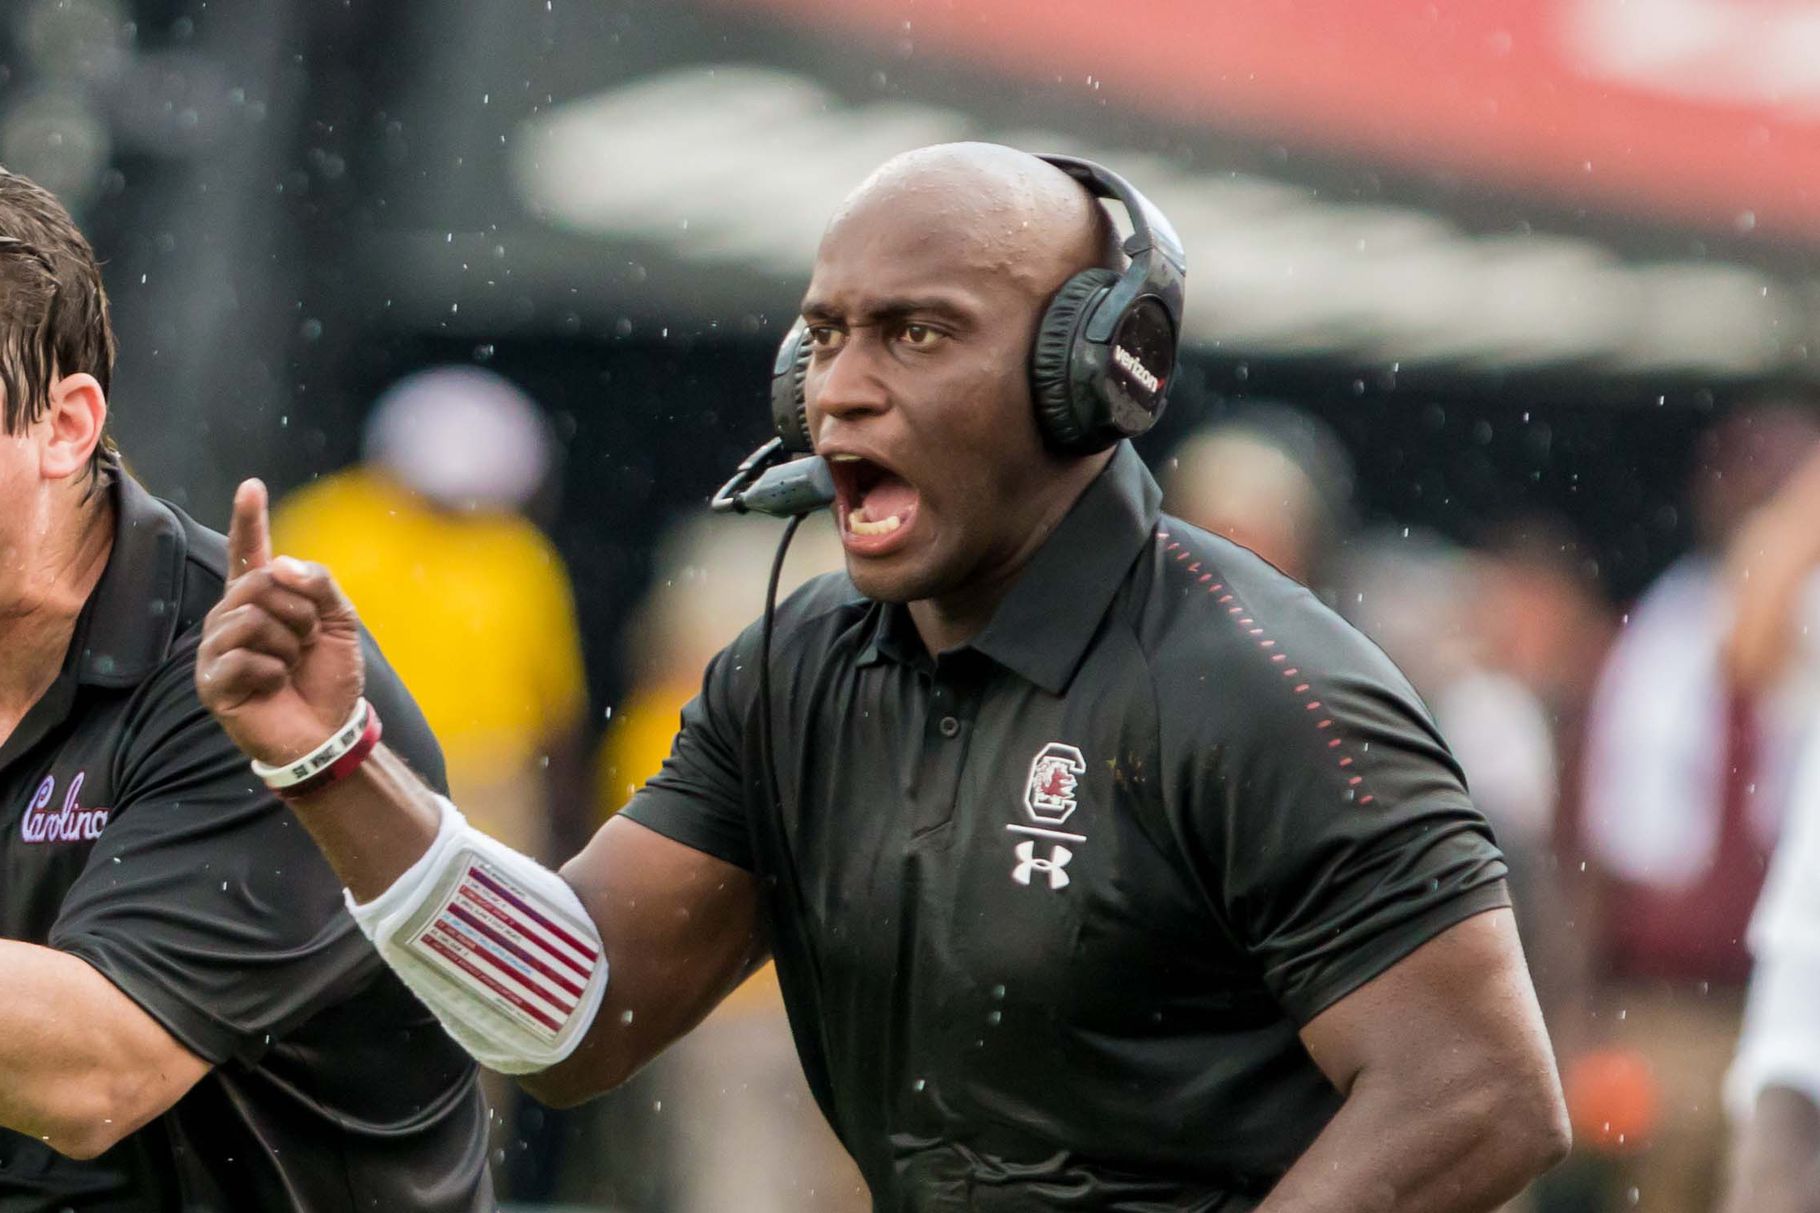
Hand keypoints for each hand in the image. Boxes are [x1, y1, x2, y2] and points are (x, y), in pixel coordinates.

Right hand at [195, 479, 364, 765]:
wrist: (328, 729)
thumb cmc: (328, 676)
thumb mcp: (339, 622)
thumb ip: (318, 584)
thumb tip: (279, 563)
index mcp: (262, 599)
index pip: (250, 552)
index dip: (249, 520)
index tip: (251, 486)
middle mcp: (232, 617)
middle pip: (260, 584)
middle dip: (299, 613)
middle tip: (306, 642)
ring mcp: (217, 648)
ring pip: (253, 619)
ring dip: (289, 645)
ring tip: (290, 665)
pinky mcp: (211, 681)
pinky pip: (245, 658)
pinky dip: (274, 673)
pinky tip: (274, 687)